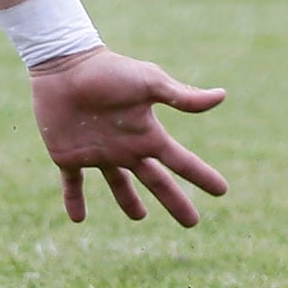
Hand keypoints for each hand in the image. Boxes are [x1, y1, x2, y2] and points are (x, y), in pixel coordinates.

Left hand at [29, 46, 226, 226]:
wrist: (65, 65)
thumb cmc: (109, 71)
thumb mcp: (149, 82)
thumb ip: (182, 96)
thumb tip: (222, 95)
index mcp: (147, 133)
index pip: (181, 161)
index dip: (201, 176)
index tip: (222, 191)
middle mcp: (126, 147)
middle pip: (156, 181)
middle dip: (175, 201)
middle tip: (192, 223)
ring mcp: (98, 152)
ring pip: (118, 185)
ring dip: (128, 202)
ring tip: (139, 218)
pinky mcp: (69, 155)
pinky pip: (74, 184)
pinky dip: (75, 200)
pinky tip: (78, 219)